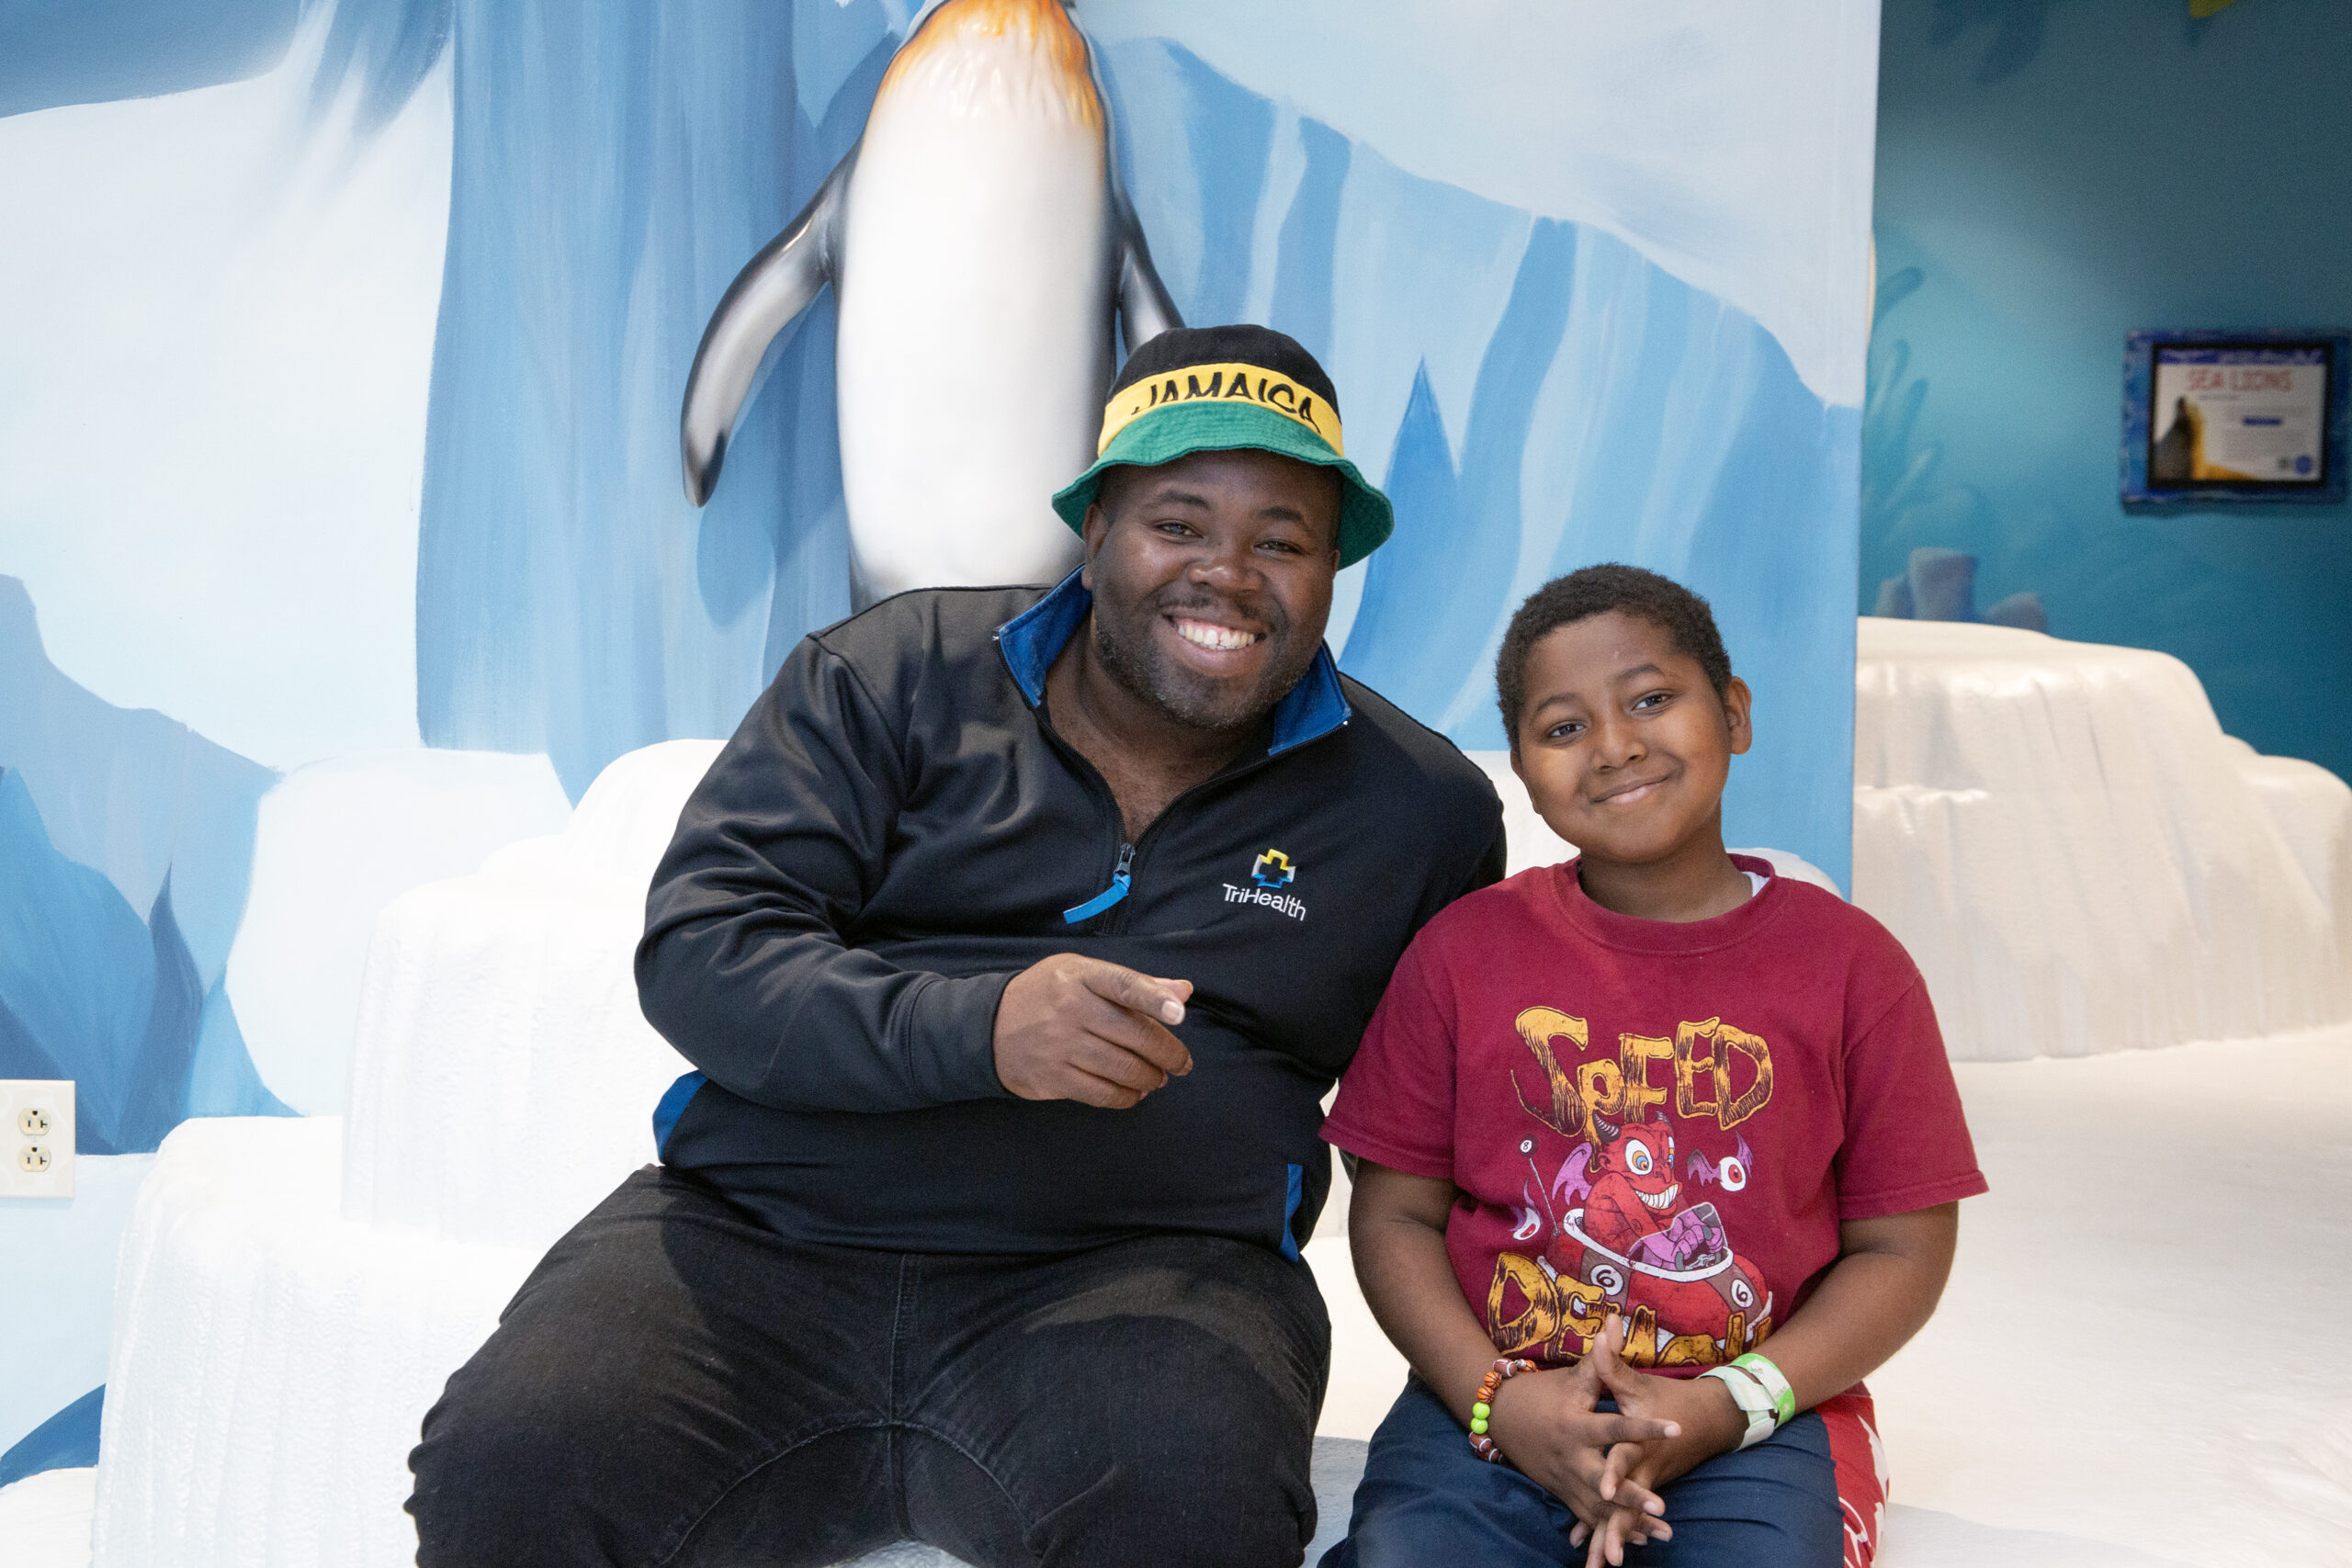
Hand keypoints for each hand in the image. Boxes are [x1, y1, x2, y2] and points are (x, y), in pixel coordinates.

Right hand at [992, 954, 1193, 1107]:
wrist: (988, 1026)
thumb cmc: (1047, 995)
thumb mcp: (1082, 974)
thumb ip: (1133, 983)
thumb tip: (1182, 991)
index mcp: (1080, 976)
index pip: (1124, 985)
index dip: (1155, 999)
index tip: (1179, 1014)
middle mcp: (1070, 1008)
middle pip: (1132, 1034)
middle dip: (1167, 1052)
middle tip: (1182, 1062)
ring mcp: (1060, 1045)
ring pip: (1122, 1067)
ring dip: (1151, 1077)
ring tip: (1159, 1077)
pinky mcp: (1052, 1077)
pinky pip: (1102, 1093)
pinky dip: (1127, 1096)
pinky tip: (1135, 1092)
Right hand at [1483, 1353, 1680, 1533]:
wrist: (1500, 1415)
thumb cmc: (1545, 1391)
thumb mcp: (1573, 1376)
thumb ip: (1601, 1356)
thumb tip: (1617, 1319)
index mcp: (1576, 1424)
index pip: (1615, 1426)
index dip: (1645, 1427)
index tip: (1676, 1428)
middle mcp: (1570, 1456)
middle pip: (1603, 1480)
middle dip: (1630, 1495)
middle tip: (1662, 1504)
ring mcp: (1565, 1479)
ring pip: (1598, 1506)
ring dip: (1629, 1521)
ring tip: (1663, 1532)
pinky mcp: (1563, 1493)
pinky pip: (1590, 1515)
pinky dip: (1613, 1528)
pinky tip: (1641, 1540)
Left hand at [1567, 1322, 1746, 1564]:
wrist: (1711, 1420)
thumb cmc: (1669, 1399)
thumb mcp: (1639, 1381)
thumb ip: (1613, 1360)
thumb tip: (1602, 1327)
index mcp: (1642, 1443)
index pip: (1627, 1458)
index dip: (1617, 1472)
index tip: (1606, 1489)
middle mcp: (1646, 1469)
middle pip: (1631, 1503)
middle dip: (1617, 1527)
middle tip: (1606, 1553)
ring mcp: (1649, 1484)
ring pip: (1631, 1518)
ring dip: (1615, 1539)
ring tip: (1601, 1565)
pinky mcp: (1647, 1492)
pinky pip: (1629, 1518)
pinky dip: (1614, 1533)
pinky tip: (1594, 1555)